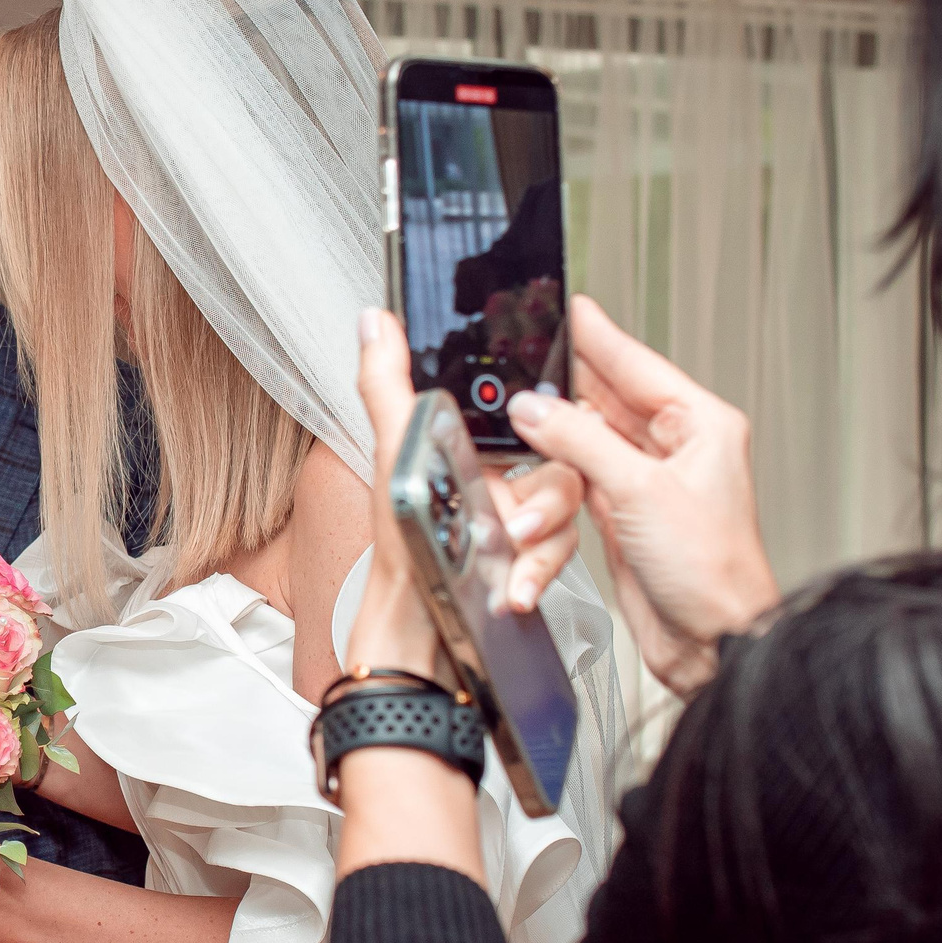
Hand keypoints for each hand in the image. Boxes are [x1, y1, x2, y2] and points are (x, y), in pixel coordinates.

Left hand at [340, 309, 586, 678]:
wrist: (410, 622)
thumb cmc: (398, 540)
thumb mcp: (391, 450)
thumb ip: (388, 382)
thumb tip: (375, 321)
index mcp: (475, 445)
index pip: (531, 415)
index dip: (550, 413)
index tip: (556, 417)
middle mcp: (502, 480)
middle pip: (561, 465)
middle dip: (546, 495)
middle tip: (512, 518)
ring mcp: (519, 521)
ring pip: (566, 512)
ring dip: (542, 535)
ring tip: (507, 551)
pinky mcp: (528, 560)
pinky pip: (557, 554)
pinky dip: (536, 571)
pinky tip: (511, 588)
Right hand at [505, 298, 778, 696]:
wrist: (712, 640)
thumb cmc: (711, 571)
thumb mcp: (639, 492)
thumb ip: (580, 442)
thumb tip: (533, 408)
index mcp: (700, 425)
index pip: (637, 364)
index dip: (597, 335)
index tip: (566, 306)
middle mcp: (676, 448)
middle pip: (605, 399)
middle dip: (563, 389)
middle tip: (522, 363)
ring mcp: (647, 482)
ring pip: (586, 441)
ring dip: (554, 443)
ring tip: (520, 421)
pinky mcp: (623, 514)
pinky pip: (578, 479)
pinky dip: (555, 477)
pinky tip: (535, 464)